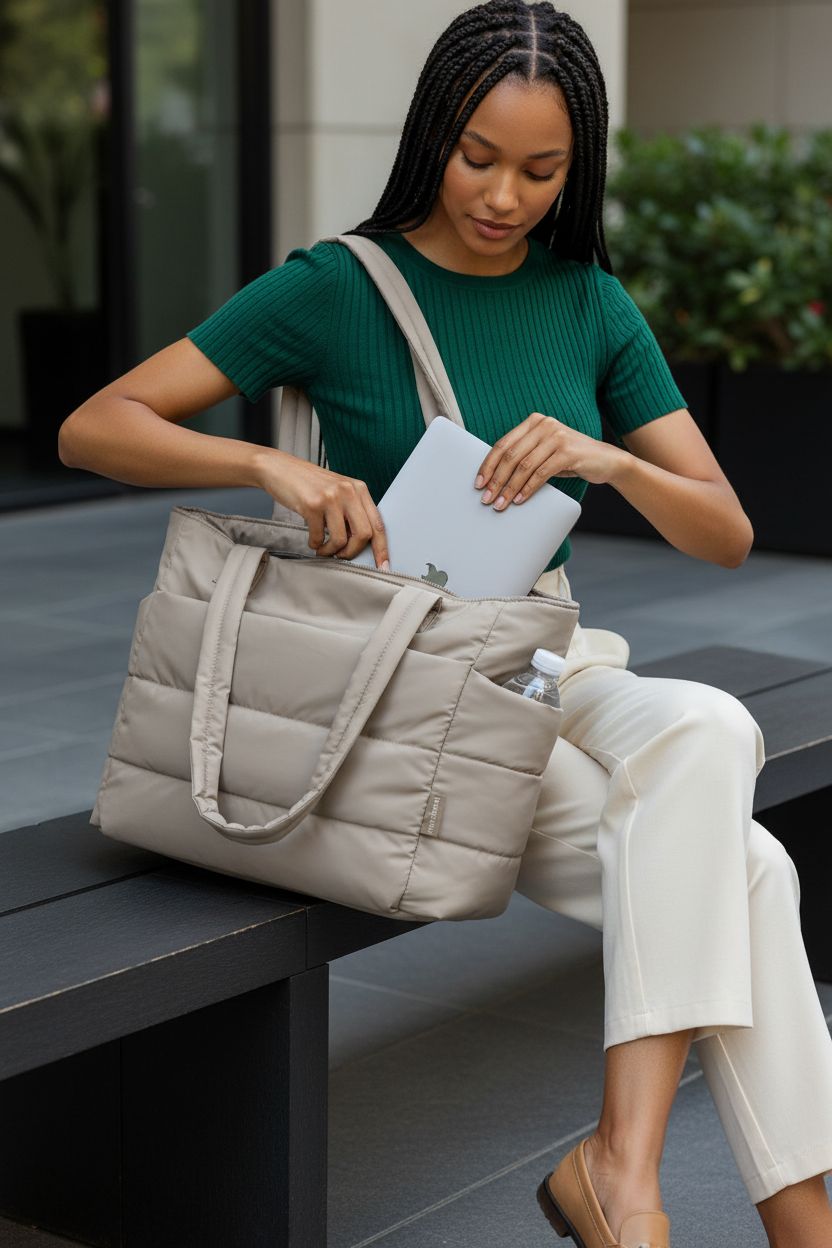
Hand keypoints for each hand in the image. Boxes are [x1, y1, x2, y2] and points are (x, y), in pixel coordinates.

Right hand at [254, 448, 389, 567]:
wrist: (279, 468)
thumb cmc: (309, 484)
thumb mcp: (337, 491)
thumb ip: (352, 511)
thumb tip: (360, 542)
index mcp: (359, 489)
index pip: (378, 524)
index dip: (382, 548)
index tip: (384, 567)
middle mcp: (348, 491)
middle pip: (364, 534)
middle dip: (352, 552)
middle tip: (340, 556)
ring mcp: (331, 497)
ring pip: (341, 539)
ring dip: (330, 551)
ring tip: (322, 549)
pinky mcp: (312, 505)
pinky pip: (319, 537)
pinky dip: (315, 544)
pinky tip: (312, 540)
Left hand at [474, 412, 625, 508]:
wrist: (606, 460)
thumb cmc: (570, 459)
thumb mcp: (544, 452)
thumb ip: (524, 455)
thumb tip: (494, 478)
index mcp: (534, 422)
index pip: (503, 444)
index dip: (488, 465)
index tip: (479, 483)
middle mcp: (544, 425)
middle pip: (510, 455)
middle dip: (496, 480)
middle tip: (487, 498)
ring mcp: (557, 437)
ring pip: (524, 466)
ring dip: (509, 488)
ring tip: (501, 504)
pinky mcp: (568, 452)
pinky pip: (541, 473)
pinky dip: (528, 489)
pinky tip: (520, 500)